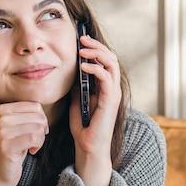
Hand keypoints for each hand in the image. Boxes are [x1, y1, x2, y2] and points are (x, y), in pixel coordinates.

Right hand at [0, 101, 48, 185]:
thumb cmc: (14, 148)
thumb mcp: (19, 127)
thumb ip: (29, 114)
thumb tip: (44, 110)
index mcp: (3, 109)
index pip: (35, 106)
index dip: (42, 120)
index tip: (36, 132)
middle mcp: (0, 117)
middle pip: (38, 117)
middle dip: (42, 130)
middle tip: (35, 141)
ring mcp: (2, 131)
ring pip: (37, 127)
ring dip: (40, 140)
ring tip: (32, 146)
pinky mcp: (6, 145)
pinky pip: (34, 138)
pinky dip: (38, 146)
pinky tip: (31, 151)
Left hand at [69, 34, 121, 185]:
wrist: (87, 147)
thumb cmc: (83, 127)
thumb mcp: (76, 101)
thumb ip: (78, 87)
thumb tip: (73, 73)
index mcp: (105, 87)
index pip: (104, 61)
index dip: (94, 49)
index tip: (80, 40)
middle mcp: (112, 88)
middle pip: (110, 58)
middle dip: (96, 46)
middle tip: (82, 38)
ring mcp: (113, 93)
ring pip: (111, 64)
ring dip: (97, 53)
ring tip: (82, 49)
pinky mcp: (110, 100)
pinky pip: (106, 78)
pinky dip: (96, 68)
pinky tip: (83, 66)